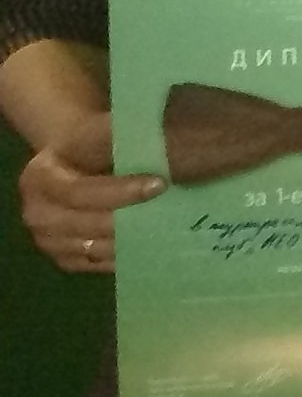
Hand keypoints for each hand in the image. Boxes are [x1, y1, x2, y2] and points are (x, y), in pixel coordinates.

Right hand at [18, 108, 161, 274]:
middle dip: (131, 218)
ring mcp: (48, 241)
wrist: (76, 165)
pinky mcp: (65, 260)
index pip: (79, 191)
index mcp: (39, 179)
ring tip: (167, 229)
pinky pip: (98, 265)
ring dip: (132, 241)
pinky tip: (153, 245)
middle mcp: (37, 214)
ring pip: (95, 249)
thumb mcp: (98, 131)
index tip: (160, 184)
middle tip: (170, 210)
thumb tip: (157, 136)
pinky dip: (126, 257)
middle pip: (88, 225)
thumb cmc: (93, 146)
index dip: (120, 191)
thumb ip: (118, 135)